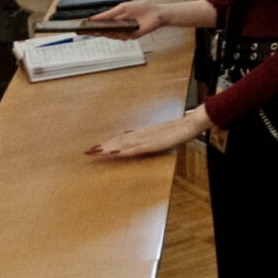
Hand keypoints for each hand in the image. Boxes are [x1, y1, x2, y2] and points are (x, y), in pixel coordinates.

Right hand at [88, 1, 166, 36]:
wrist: (157, 12)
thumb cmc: (141, 8)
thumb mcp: (123, 7)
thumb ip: (108, 13)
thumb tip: (93, 18)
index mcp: (116, 21)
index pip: (101, 25)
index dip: (92, 27)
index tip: (81, 27)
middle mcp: (119, 28)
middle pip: (104, 32)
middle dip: (94, 31)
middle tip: (84, 31)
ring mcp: (125, 33)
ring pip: (111, 35)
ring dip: (103, 33)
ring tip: (94, 31)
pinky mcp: (132, 36)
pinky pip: (121, 36)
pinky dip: (115, 34)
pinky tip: (109, 31)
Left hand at [89, 106, 207, 158]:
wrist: (190, 124)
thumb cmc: (178, 130)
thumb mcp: (160, 134)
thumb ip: (146, 136)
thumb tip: (132, 135)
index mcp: (142, 133)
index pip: (121, 138)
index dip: (107, 142)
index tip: (95, 147)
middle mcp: (141, 135)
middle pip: (118, 141)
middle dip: (103, 146)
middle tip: (88, 151)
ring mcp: (147, 139)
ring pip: (124, 144)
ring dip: (109, 148)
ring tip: (96, 152)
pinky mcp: (153, 144)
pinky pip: (136, 149)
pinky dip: (124, 151)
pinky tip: (115, 153)